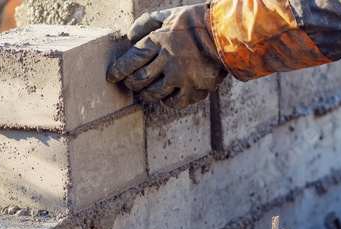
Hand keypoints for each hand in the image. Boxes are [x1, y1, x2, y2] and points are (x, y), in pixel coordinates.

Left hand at [107, 4, 227, 108]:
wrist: (228, 34)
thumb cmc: (196, 22)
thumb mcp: (169, 14)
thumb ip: (146, 22)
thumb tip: (129, 36)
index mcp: (159, 41)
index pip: (131, 60)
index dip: (118, 71)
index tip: (112, 76)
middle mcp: (168, 61)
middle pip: (139, 80)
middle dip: (131, 83)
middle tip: (131, 82)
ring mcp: (182, 78)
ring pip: (153, 94)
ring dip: (146, 93)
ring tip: (147, 89)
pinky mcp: (195, 90)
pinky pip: (173, 103)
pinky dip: (166, 100)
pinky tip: (167, 94)